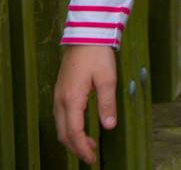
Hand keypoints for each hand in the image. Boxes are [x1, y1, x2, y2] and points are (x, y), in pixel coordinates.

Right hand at [54, 44, 118, 164]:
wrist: (85, 36)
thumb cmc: (97, 55)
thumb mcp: (107, 79)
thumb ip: (107, 104)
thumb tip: (109, 126)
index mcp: (72, 100)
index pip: (74, 132)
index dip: (83, 148)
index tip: (92, 158)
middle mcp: (60, 101)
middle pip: (64, 133)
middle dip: (77, 148)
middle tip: (91, 157)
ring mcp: (58, 96)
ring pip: (60, 126)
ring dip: (73, 139)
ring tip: (89, 145)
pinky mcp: (61, 92)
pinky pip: (61, 117)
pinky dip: (70, 128)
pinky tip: (82, 129)